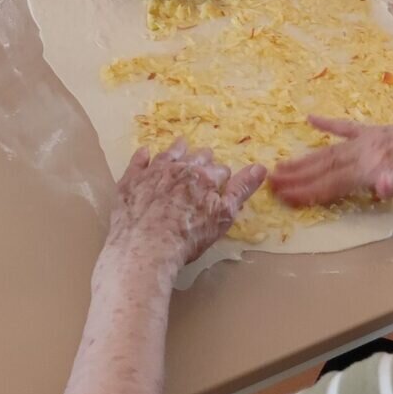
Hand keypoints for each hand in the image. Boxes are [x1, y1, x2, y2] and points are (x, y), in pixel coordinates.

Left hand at [101, 141, 266, 285]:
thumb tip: (261, 167)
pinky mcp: (131, 180)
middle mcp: (180, 167)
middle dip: (202, 160)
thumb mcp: (222, 216)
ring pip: (169, 154)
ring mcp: (153, 172)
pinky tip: (145, 153)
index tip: (221, 182)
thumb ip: (241, 190)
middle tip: (203, 161)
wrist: (146, 247)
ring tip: (181, 146)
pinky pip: (138, 161)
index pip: (220, 170)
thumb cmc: (188, 237)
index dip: (221, 177)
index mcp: (205, 176)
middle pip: (196, 157)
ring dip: (177, 150)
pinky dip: (143, 156)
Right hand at [271, 115, 392, 206]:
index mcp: (372, 164)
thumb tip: (380, 187)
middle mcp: (365, 149)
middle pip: (325, 165)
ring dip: (305, 159)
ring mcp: (370, 139)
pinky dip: (328, 125)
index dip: (308, 192)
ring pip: (330, 150)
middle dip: (297, 176)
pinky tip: (312, 119)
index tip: (283, 198)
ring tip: (282, 164)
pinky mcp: (378, 133)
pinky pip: (347, 128)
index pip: (333, 181)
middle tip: (269, 183)